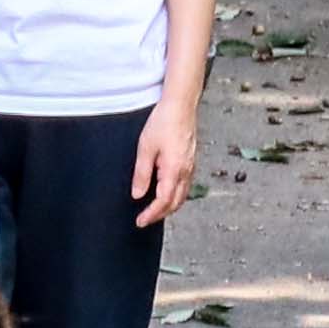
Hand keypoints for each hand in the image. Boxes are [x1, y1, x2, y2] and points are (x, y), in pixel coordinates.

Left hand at [131, 101, 201, 218]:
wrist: (181, 105)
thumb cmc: (163, 122)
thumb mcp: (146, 148)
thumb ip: (142, 174)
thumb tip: (137, 195)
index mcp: (174, 170)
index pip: (163, 201)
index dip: (151, 214)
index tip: (140, 222)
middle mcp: (185, 171)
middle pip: (175, 203)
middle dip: (160, 214)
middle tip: (145, 220)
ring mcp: (191, 166)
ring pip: (182, 195)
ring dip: (169, 206)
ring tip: (154, 210)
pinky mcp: (191, 160)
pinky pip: (185, 185)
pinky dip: (175, 195)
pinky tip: (166, 192)